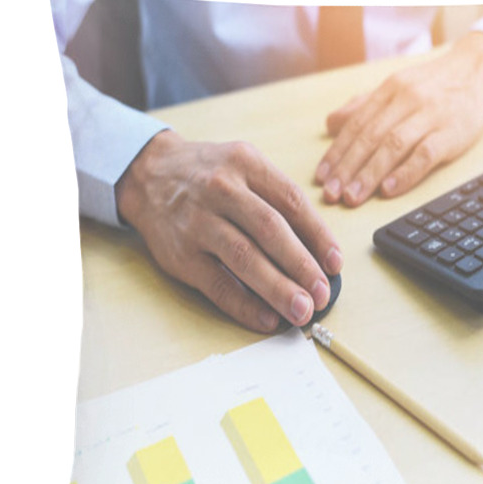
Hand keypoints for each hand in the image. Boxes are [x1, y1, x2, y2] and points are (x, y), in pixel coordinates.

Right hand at [116, 130, 342, 331]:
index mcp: (246, 165)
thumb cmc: (209, 175)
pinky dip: (244, 305)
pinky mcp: (180, 254)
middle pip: (270, 231)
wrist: (148, 173)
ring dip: (277, 289)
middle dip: (302, 266)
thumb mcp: (245, 167)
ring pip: (244, 258)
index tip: (335, 264)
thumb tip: (318, 250)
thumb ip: (278, 200)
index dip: (318, 236)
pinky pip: (217, 284)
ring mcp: (198, 222)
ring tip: (301, 311)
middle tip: (322, 294)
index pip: (292, 202)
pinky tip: (266, 318)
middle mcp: (222, 190)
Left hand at [314, 32, 482, 206]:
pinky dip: (405, 173)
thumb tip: (330, 124)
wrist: (479, 70)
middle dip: (347, 168)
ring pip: (393, 146)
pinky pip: (425, 155)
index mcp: (389, 90)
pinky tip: (388, 190)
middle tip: (332, 194)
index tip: (321, 178)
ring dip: (369, 174)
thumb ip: (363, 107)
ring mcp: (430, 116)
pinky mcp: (451, 133)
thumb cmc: (434, 86)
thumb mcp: (396, 88)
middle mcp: (406, 100)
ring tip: (352, 196)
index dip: (336, 153)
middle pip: (370, 137)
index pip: (356, 125)